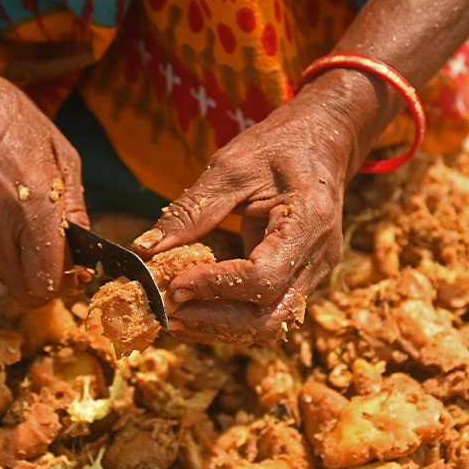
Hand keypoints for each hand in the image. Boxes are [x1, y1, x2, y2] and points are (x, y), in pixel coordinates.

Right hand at [0, 39, 88, 307]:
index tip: (74, 269)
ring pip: (3, 276)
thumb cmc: (9, 118)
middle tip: (53, 259)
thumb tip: (85, 245)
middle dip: (45, 283)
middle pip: (26, 293)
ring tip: (21, 221)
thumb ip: (74, 206)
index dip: (66, 283)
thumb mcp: (61, 152)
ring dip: (19, 262)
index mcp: (34, 205)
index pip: (49, 281)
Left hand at [131, 71, 372, 343]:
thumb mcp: (231, 166)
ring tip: (174, 318)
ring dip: (218, 328)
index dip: (216, 286)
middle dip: (213, 320)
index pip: (263, 276)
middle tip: (166, 312)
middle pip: (268, 317)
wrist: (324, 140)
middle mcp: (318, 257)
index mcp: (309, 220)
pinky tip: (195, 310)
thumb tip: (144, 250)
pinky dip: (229, 319)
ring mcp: (313, 273)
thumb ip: (192, 211)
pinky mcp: (300, 280)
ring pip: (267, 325)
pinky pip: (266, 313)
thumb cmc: (278, 146)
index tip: (174, 284)